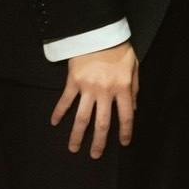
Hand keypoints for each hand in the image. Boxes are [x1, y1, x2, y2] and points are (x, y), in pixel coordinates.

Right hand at [51, 42, 138, 157]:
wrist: (100, 32)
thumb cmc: (120, 49)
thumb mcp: (134, 67)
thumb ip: (134, 89)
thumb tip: (133, 109)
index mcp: (123, 88)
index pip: (125, 116)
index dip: (125, 132)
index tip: (124, 144)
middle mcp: (105, 92)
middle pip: (102, 123)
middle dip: (98, 142)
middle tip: (95, 156)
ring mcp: (87, 88)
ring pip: (82, 117)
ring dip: (77, 135)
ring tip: (73, 148)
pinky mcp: (73, 82)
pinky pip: (65, 101)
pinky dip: (59, 112)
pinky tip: (54, 123)